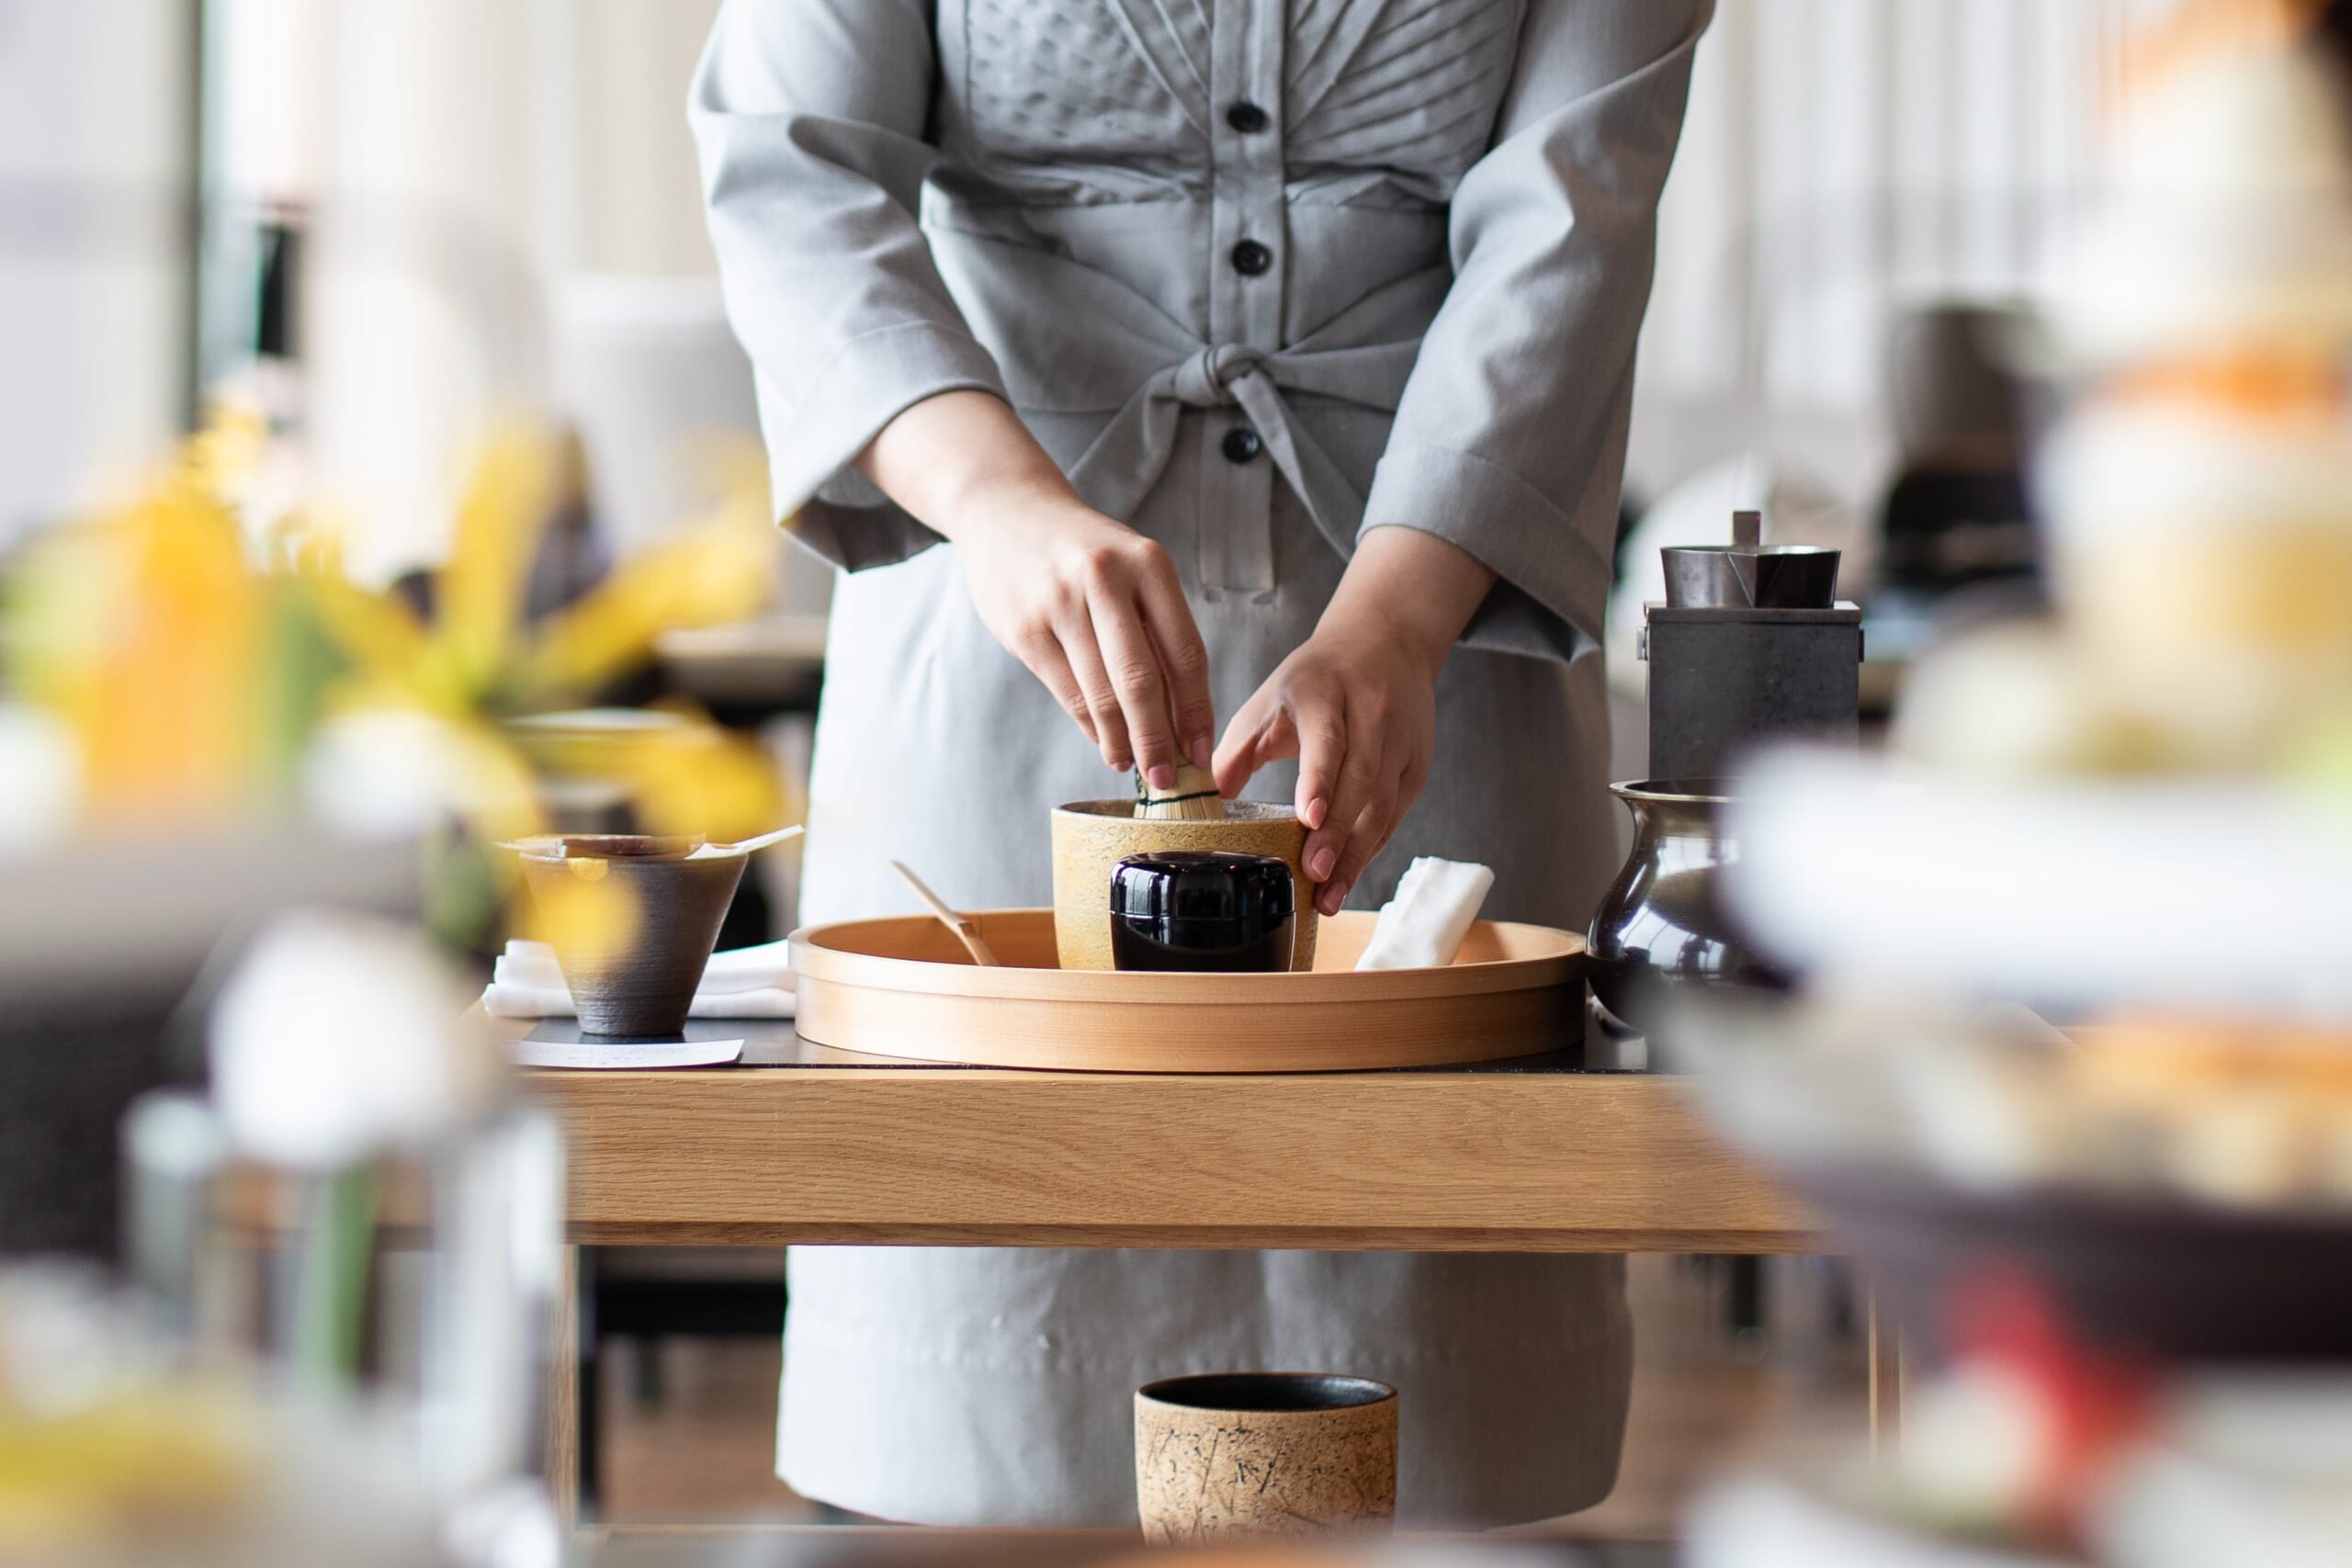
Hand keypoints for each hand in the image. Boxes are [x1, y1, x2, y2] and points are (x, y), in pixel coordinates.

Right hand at [855, 392, 1214, 782]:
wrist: (1006, 509)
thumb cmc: (1084, 550)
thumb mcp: (1132, 568)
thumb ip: (1156, 629)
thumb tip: (1180, 717)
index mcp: (1148, 564)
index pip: (1185, 653)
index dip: (1196, 711)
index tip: (1202, 752)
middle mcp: (1104, 579)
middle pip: (1141, 682)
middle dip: (1158, 741)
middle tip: (1168, 780)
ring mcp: (1059, 604)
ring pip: (1100, 695)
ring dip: (1121, 742)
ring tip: (1133, 765)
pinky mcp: (1024, 628)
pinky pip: (1066, 692)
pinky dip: (1088, 726)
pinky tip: (1102, 741)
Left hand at [1213, 526, 1496, 914]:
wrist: (1384, 643)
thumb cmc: (1314, 680)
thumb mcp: (1268, 701)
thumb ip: (1234, 751)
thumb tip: (1200, 806)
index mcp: (1325, 690)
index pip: (1327, 738)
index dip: (1320, 779)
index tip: (1308, 819)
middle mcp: (1371, 713)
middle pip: (1360, 778)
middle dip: (1338, 831)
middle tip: (1314, 874)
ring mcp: (1401, 741)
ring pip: (1382, 803)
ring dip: (1356, 852)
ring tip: (1328, 893)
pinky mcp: (1416, 766)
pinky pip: (1394, 814)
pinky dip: (1371, 848)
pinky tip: (1347, 877)